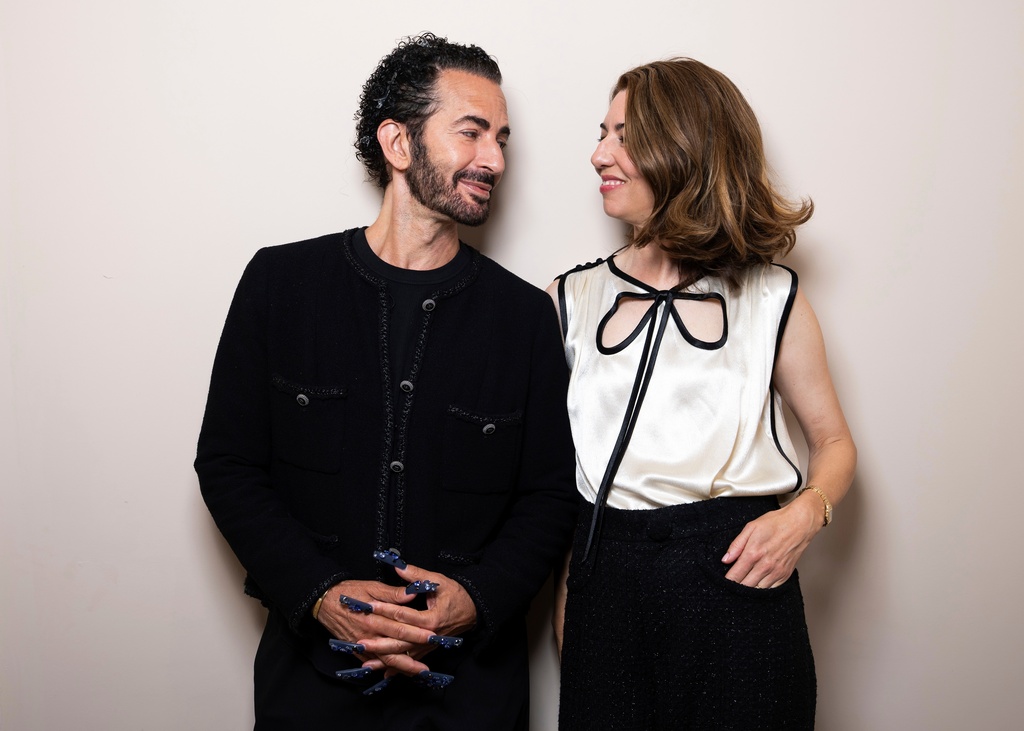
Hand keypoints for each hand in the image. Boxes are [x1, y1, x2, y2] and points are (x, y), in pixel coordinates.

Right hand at [315, 580, 430, 672]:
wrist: (324, 601)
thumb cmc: (348, 592)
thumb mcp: (371, 587)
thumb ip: (392, 593)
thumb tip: (412, 594)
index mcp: (374, 616)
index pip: (399, 626)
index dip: (416, 632)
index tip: (432, 635)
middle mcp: (369, 633)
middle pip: (394, 646)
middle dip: (414, 653)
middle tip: (432, 656)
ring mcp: (362, 644)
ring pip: (385, 659)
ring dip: (402, 666)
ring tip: (419, 671)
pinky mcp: (356, 649)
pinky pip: (373, 662)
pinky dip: (385, 668)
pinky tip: (398, 672)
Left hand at [361, 562, 477, 676]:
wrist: (473, 610)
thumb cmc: (456, 594)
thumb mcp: (438, 581)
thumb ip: (416, 575)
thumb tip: (398, 566)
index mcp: (431, 618)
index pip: (404, 615)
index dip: (385, 610)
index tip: (369, 607)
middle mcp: (430, 636)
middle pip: (400, 640)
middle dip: (379, 640)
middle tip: (360, 640)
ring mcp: (429, 646)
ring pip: (404, 655)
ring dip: (385, 658)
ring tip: (366, 661)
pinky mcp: (429, 650)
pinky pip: (411, 661)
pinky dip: (397, 668)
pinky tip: (383, 673)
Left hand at [721, 493, 821, 587]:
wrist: (799, 524)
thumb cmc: (774, 523)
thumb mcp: (751, 527)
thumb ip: (736, 545)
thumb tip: (725, 560)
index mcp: (753, 553)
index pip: (735, 575)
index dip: (727, 581)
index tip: (723, 581)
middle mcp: (765, 565)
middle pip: (745, 586)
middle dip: (736, 587)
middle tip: (730, 585)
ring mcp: (776, 572)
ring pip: (757, 590)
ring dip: (749, 589)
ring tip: (743, 584)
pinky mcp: (785, 575)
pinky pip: (770, 589)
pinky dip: (762, 588)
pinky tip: (757, 583)